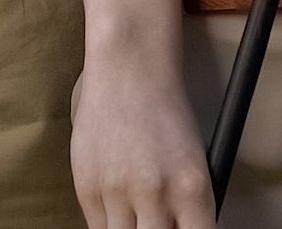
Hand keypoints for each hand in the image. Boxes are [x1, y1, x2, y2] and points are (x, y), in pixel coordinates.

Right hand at [71, 58, 216, 228]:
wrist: (128, 68)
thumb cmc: (166, 113)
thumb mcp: (194, 162)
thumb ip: (187, 209)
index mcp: (192, 187)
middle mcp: (155, 192)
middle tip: (157, 222)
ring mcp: (117, 190)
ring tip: (138, 212)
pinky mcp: (86, 186)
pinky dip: (111, 223)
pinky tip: (119, 203)